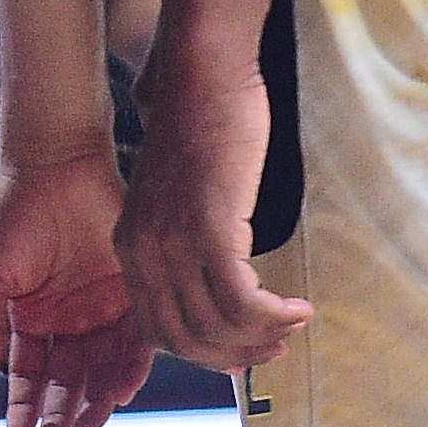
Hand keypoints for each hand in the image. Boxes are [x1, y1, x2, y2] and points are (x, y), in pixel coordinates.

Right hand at [0, 146, 154, 426]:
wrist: (57, 166)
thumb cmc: (15, 211)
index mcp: (32, 317)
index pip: (29, 373)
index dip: (24, 405)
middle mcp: (68, 320)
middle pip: (66, 379)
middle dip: (58, 413)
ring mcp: (100, 310)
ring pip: (100, 369)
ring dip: (92, 401)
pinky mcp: (131, 295)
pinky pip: (134, 342)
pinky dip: (127, 369)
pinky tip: (117, 393)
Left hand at [117, 47, 314, 371]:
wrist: (203, 71)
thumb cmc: (199, 120)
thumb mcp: (177, 193)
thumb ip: (180, 232)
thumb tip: (213, 268)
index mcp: (130, 244)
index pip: (158, 330)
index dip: (206, 350)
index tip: (246, 348)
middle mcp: (142, 250)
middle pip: (184, 339)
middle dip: (235, 355)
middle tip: (276, 346)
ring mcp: (172, 241)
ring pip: (216, 326)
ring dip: (262, 336)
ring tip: (294, 321)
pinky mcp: (209, 228)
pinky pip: (241, 301)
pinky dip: (273, 315)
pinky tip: (297, 306)